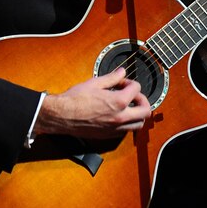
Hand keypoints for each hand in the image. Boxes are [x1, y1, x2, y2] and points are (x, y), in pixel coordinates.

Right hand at [35, 66, 151, 139]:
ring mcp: (115, 128)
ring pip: (138, 124)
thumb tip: (122, 72)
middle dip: (142, 100)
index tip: (122, 82)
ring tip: (129, 106)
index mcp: (118, 102)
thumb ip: (112, 78)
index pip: (136, 89)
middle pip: (146, 111)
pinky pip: (126, 131)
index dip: (129, 82)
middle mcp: (120, 117)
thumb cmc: (74, 100)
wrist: (61, 116)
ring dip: (138, 114)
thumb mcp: (95, 83)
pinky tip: (119, 115)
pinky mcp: (108, 135)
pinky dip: (128, 123)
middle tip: (133, 95)